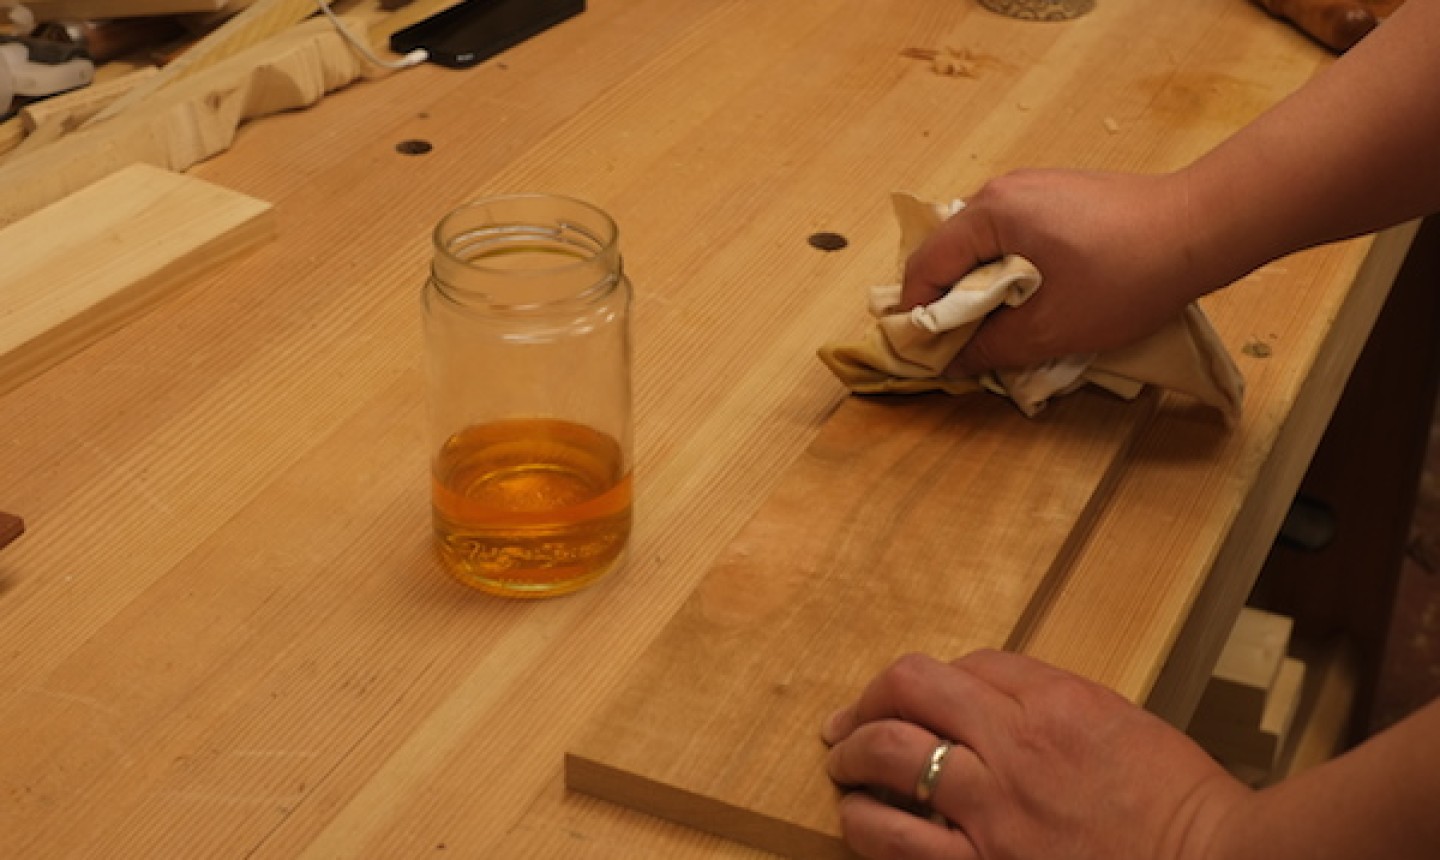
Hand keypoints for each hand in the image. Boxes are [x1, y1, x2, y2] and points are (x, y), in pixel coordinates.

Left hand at [822, 651, 1249, 859]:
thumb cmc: (1181, 807)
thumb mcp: (1122, 726)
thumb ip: (1054, 704)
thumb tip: (990, 697)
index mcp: (1056, 702)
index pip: (966, 665)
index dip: (931, 681)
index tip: (915, 700)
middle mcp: (1015, 745)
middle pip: (910, 689)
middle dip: (869, 702)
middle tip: (847, 724)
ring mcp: (995, 810)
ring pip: (889, 755)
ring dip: (854, 758)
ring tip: (843, 770)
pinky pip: (897, 839)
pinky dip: (866, 823)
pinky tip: (860, 821)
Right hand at [902, 169, 1237, 374]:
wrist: (1204, 228)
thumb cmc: (1127, 277)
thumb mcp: (1052, 328)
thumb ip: (991, 346)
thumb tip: (951, 363)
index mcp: (991, 215)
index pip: (926, 266)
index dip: (917, 314)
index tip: (922, 353)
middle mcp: (1002, 190)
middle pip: (948, 250)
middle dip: (946, 300)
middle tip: (958, 345)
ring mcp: (1032, 186)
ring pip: (981, 243)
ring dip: (978, 285)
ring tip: (997, 325)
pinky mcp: (1059, 193)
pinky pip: (1011, 233)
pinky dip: (1007, 267)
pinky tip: (1032, 295)